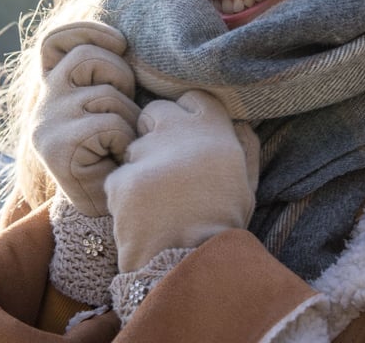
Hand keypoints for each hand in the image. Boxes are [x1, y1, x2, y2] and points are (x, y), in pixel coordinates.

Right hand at [32, 21, 140, 216]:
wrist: (115, 208)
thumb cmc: (125, 153)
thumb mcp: (116, 106)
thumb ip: (109, 76)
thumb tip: (125, 40)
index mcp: (55, 90)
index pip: (54, 42)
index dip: (87, 30)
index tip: (120, 42)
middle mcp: (44, 104)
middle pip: (86, 58)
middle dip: (120, 76)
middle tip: (127, 109)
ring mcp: (47, 125)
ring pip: (104, 92)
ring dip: (127, 114)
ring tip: (125, 140)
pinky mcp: (57, 148)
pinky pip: (109, 124)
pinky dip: (125, 139)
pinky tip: (119, 157)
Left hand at [105, 90, 259, 271]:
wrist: (193, 266)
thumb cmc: (224, 226)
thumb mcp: (247, 185)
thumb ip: (243, 148)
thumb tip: (240, 122)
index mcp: (215, 131)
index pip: (193, 98)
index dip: (188, 114)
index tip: (188, 135)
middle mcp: (180, 134)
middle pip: (156, 112)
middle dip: (155, 132)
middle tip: (166, 165)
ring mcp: (146, 155)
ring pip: (133, 147)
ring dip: (140, 166)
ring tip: (157, 201)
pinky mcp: (120, 180)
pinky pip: (118, 180)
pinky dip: (125, 196)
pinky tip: (141, 216)